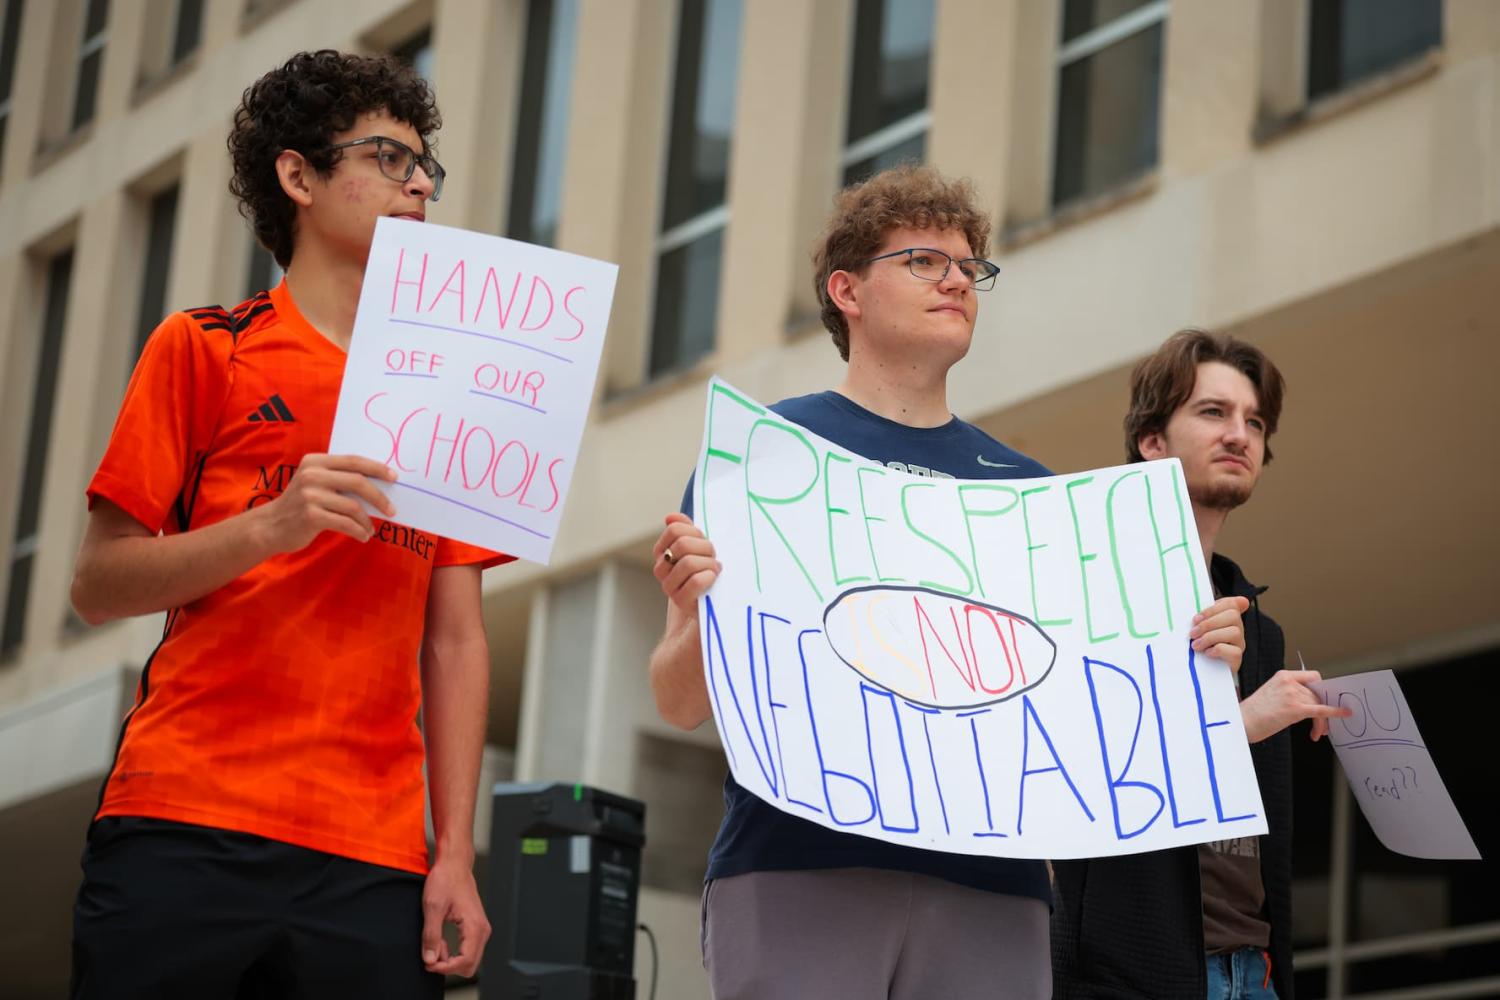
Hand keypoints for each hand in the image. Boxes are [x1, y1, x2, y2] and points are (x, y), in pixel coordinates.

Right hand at [256, 453, 396, 551]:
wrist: (270, 526)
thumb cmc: (300, 505)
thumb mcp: (315, 483)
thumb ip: (338, 479)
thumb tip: (379, 485)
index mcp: (316, 462)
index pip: (353, 461)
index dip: (376, 468)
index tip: (394, 477)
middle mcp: (312, 475)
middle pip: (357, 482)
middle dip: (379, 497)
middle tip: (392, 510)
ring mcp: (310, 495)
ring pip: (353, 506)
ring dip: (367, 521)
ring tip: (371, 529)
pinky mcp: (310, 516)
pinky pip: (345, 523)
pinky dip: (359, 531)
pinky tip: (363, 536)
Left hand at [421, 854, 490, 977]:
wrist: (454, 865)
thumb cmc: (445, 880)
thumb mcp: (432, 907)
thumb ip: (431, 935)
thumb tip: (430, 960)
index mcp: (475, 926)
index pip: (466, 962)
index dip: (445, 968)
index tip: (428, 963)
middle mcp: (482, 930)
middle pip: (470, 966)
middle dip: (448, 966)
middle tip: (430, 953)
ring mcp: (481, 929)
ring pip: (469, 960)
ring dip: (450, 959)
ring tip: (435, 943)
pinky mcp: (475, 928)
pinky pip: (467, 950)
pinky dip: (453, 952)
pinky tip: (440, 941)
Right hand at [652, 513, 720, 613]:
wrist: (713, 600)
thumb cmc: (706, 569)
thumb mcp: (698, 547)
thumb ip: (685, 529)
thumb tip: (670, 517)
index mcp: (662, 552)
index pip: (675, 530)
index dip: (696, 533)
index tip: (704, 542)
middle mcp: (661, 569)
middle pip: (683, 545)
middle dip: (705, 548)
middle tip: (713, 557)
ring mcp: (669, 586)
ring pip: (689, 563)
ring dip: (709, 564)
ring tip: (715, 569)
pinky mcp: (680, 601)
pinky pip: (696, 581)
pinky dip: (709, 577)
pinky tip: (712, 579)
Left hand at [1190, 596, 1249, 673]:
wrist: (1201, 672)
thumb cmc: (1199, 646)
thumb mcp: (1200, 628)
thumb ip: (1205, 615)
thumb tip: (1221, 604)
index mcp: (1228, 618)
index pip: (1230, 604)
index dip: (1213, 608)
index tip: (1196, 618)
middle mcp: (1237, 629)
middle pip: (1233, 616)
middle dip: (1209, 623)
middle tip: (1193, 633)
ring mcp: (1239, 644)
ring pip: (1234, 632)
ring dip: (1210, 637)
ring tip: (1196, 645)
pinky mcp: (1237, 660)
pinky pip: (1234, 651)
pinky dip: (1218, 650)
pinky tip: (1207, 653)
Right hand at [1240, 669, 1353, 742]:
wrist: (1241, 723)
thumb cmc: (1252, 714)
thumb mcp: (1270, 695)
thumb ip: (1289, 694)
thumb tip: (1308, 704)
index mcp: (1283, 676)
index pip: (1313, 677)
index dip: (1321, 689)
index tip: (1324, 699)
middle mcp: (1289, 682)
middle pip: (1318, 694)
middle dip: (1324, 708)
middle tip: (1324, 723)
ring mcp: (1293, 694)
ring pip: (1319, 705)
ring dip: (1323, 721)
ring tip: (1318, 732)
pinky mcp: (1295, 709)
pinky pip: (1321, 710)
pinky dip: (1335, 712)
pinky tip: (1344, 714)